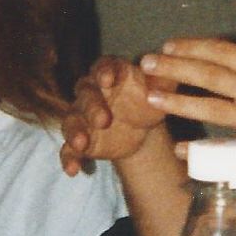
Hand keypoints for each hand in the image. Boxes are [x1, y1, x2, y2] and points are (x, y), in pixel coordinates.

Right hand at [60, 56, 169, 173]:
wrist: (141, 128)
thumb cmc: (148, 100)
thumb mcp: (160, 90)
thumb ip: (163, 81)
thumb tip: (166, 66)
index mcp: (110, 73)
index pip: (103, 67)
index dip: (104, 72)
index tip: (108, 80)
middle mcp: (91, 92)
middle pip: (86, 95)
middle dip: (93, 107)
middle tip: (104, 120)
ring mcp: (83, 117)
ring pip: (72, 121)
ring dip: (74, 132)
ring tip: (81, 144)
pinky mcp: (80, 140)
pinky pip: (68, 148)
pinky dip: (69, 158)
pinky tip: (72, 170)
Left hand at [140, 37, 235, 187]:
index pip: (226, 51)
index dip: (194, 47)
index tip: (170, 46)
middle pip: (211, 73)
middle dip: (175, 67)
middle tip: (147, 64)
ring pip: (212, 106)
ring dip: (179, 101)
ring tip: (152, 99)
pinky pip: (226, 148)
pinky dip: (200, 149)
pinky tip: (180, 149)